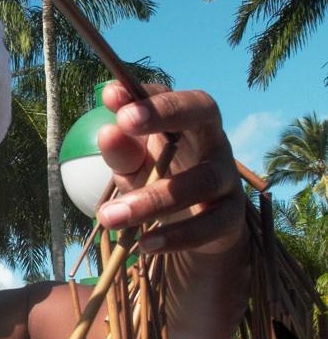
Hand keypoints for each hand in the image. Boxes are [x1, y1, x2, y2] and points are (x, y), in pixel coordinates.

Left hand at [96, 82, 245, 254]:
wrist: (198, 226)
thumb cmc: (162, 179)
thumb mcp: (135, 164)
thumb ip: (122, 150)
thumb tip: (107, 132)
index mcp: (186, 119)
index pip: (169, 95)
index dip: (144, 95)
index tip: (110, 96)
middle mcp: (212, 139)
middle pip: (202, 111)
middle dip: (164, 111)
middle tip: (124, 121)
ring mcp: (227, 176)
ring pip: (201, 180)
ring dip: (153, 198)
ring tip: (110, 215)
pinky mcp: (231, 216)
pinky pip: (210, 225)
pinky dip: (177, 236)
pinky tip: (144, 244)